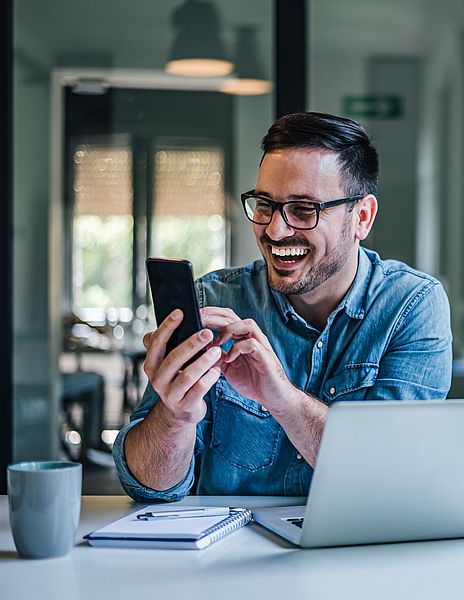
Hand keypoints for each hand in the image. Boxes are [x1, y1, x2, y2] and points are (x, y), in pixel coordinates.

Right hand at [143, 309, 221, 423]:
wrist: (178, 412)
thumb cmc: (175, 378)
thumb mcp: (165, 363)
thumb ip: (165, 343)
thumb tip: (173, 316)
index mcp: (151, 364)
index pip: (156, 342)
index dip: (167, 326)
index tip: (180, 312)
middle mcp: (157, 379)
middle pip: (174, 359)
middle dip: (191, 344)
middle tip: (207, 332)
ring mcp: (171, 394)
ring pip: (188, 375)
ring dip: (204, 361)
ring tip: (217, 350)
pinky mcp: (185, 405)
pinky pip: (199, 390)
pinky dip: (209, 378)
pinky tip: (218, 370)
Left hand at [200, 307, 292, 414]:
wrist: (272, 397)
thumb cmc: (252, 381)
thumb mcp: (228, 368)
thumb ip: (217, 356)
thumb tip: (201, 348)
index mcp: (242, 338)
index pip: (226, 317)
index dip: (211, 314)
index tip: (194, 317)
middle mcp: (252, 337)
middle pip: (234, 317)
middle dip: (214, 317)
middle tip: (199, 321)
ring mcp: (260, 346)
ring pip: (247, 324)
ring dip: (228, 330)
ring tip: (216, 342)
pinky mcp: (265, 357)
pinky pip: (252, 344)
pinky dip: (238, 349)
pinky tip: (229, 359)